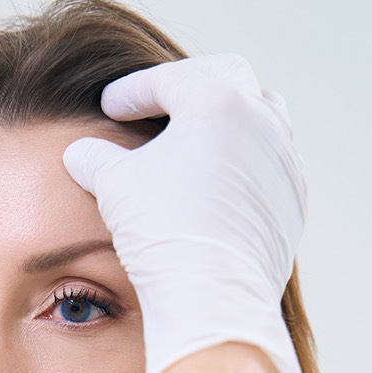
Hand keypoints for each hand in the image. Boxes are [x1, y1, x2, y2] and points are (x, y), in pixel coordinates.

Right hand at [63, 54, 316, 372]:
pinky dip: (244, 156)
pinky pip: (270, 159)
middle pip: (227, 77)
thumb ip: (94, 158)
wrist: (212, 295)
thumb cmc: (162, 232)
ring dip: (227, 116)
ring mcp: (284, 158)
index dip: (132, 90)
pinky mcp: (293, 197)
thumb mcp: (114, 186)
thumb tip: (79, 153)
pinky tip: (219, 178)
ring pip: (261, 114)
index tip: (110, 104)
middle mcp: (260, 120)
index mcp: (217, 102)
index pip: (169, 80)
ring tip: (196, 134)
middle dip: (189, 84)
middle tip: (160, 100)